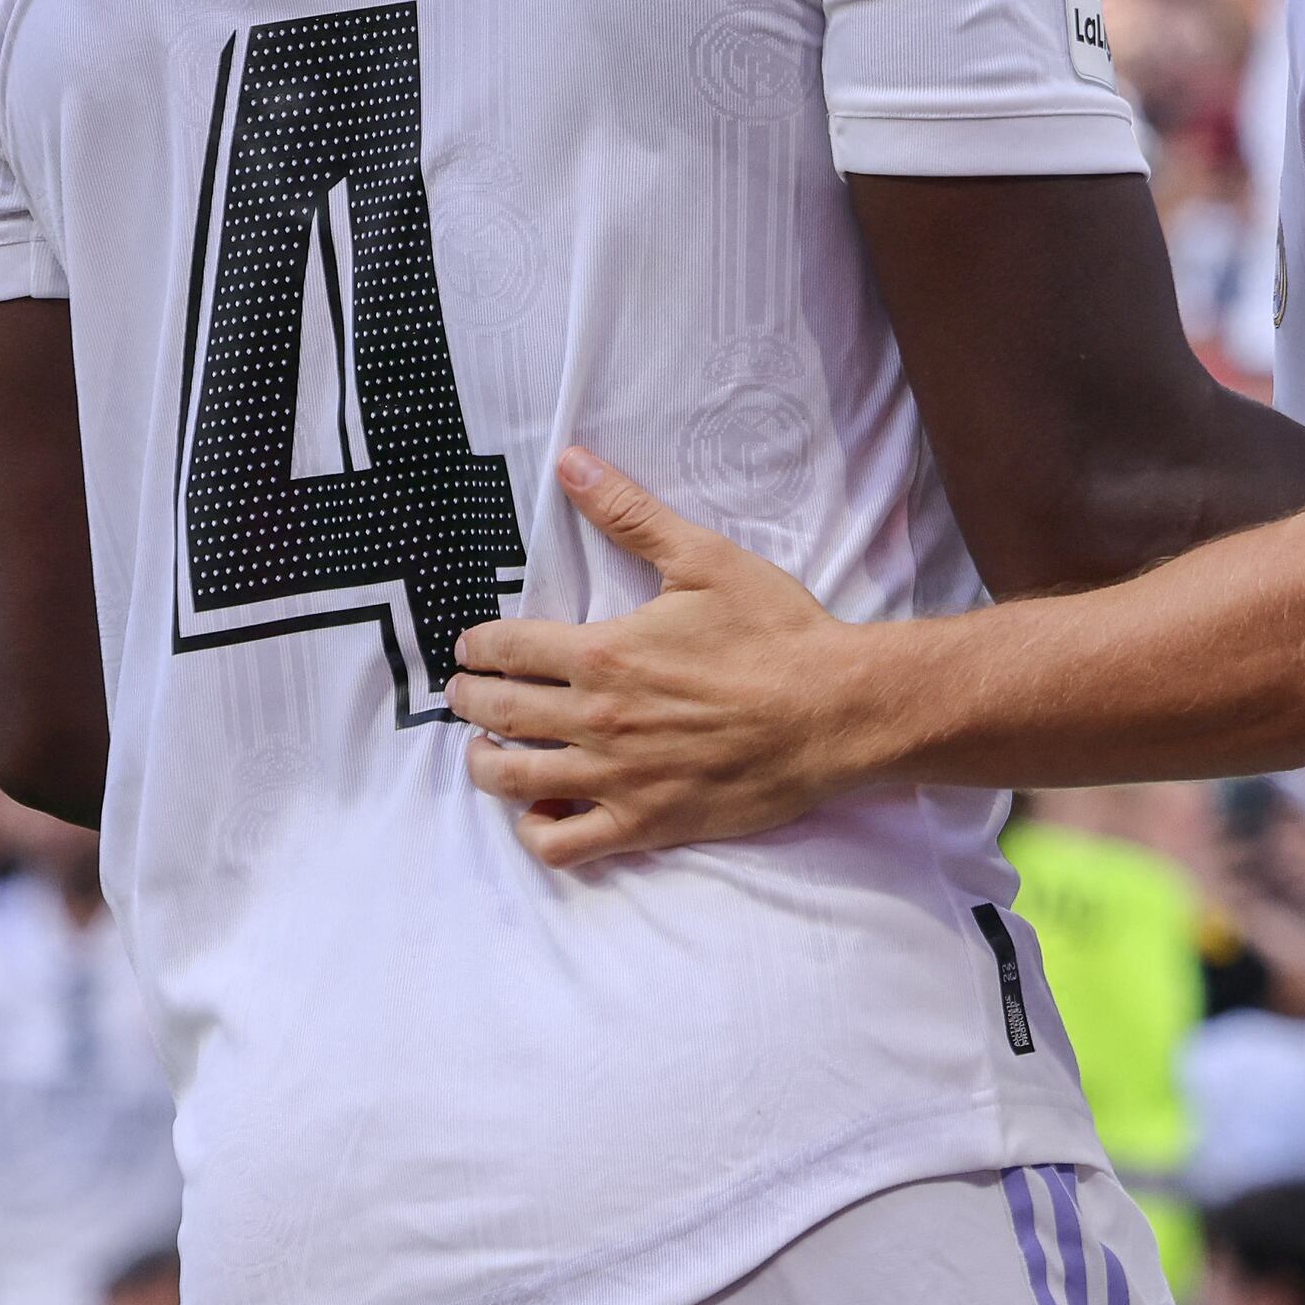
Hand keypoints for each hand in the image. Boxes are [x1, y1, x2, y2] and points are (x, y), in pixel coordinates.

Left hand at [446, 449, 869, 866]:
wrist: (839, 710)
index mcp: (604, 653)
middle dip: (467, 699)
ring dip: (483, 763)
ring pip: (511, 780)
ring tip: (486, 751)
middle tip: (465, 692)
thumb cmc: (778, 634)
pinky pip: (562, 843)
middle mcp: (596, 719)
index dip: (477, 645)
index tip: (473, 646)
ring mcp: (616, 777)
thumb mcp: (707, 560)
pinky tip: (539, 809)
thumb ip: (631, 514)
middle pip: (495, 713)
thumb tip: (571, 461)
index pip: (505, 648)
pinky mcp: (644, 822)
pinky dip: (535, 831)